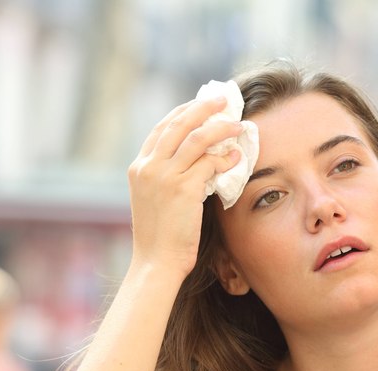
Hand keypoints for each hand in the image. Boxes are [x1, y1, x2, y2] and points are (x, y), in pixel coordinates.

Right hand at [127, 96, 244, 277]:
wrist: (156, 262)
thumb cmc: (160, 236)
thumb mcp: (155, 200)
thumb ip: (168, 177)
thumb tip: (198, 159)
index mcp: (139, 167)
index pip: (161, 129)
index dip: (183, 113)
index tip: (200, 105)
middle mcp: (148, 167)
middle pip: (178, 124)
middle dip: (203, 108)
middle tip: (223, 101)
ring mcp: (164, 177)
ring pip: (197, 139)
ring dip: (221, 129)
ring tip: (238, 125)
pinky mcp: (183, 189)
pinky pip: (209, 164)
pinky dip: (225, 158)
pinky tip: (236, 158)